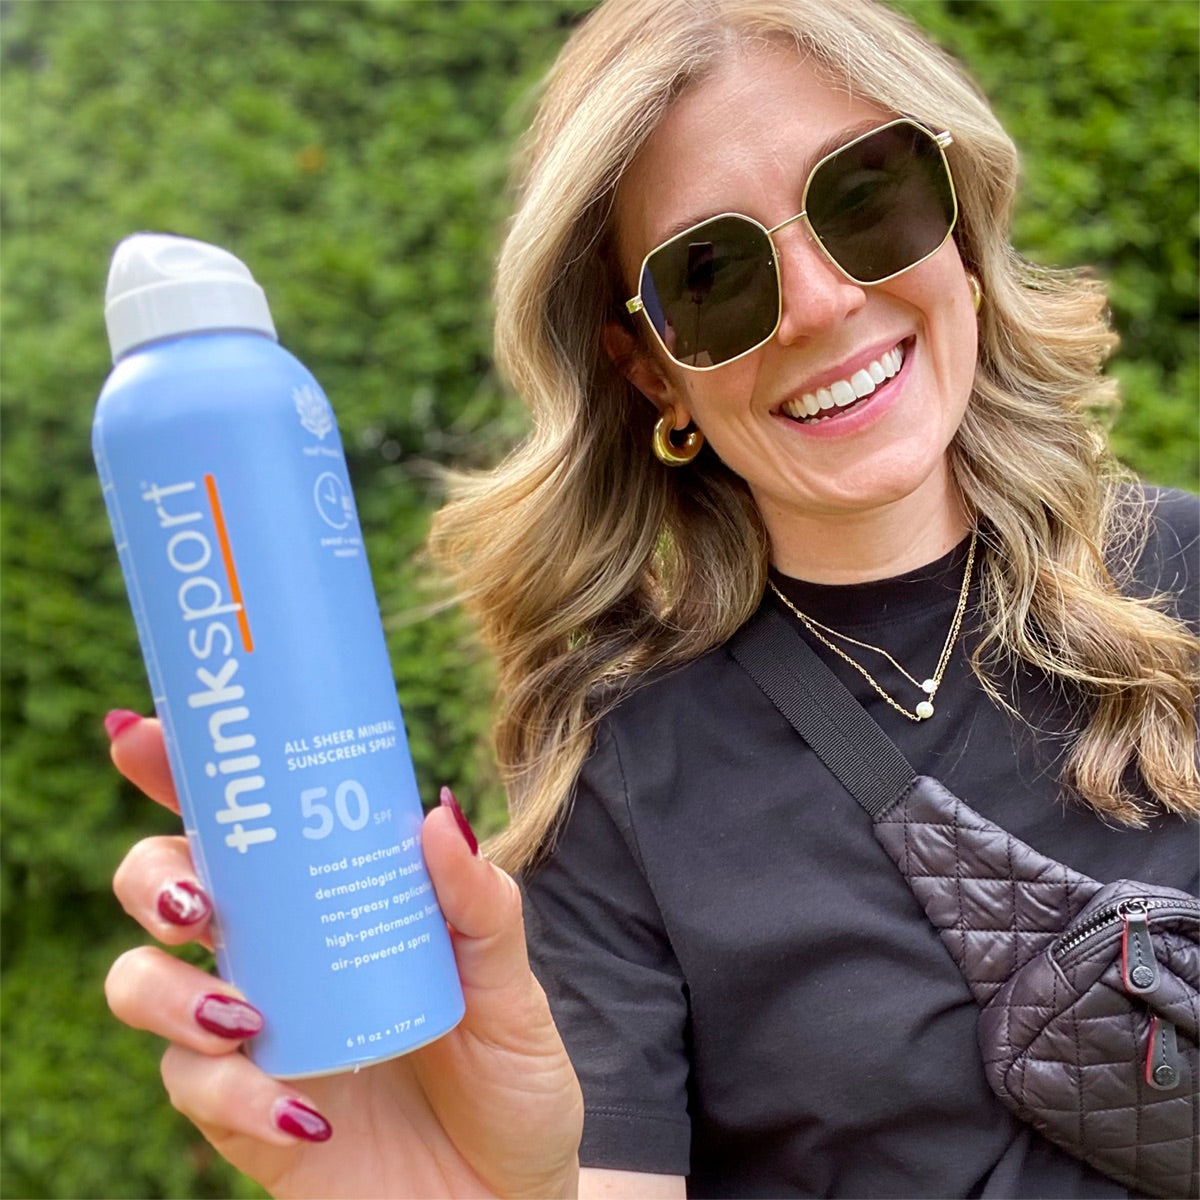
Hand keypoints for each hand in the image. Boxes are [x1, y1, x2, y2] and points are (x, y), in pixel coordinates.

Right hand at [103, 713, 583, 1198]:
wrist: (506, 1195)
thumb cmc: (506, 1076)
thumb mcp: (507, 981)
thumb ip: (480, 905)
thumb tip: (439, 815)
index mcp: (326, 899)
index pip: (244, 822)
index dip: (182, 773)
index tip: (145, 735)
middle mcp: (273, 953)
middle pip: (164, 886)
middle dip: (153, 876)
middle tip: (198, 899)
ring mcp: (248, 1031)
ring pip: (141, 982)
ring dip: (168, 987)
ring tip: (243, 1010)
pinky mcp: (242, 1113)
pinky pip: (193, 1089)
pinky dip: (232, 1093)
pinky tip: (300, 1106)